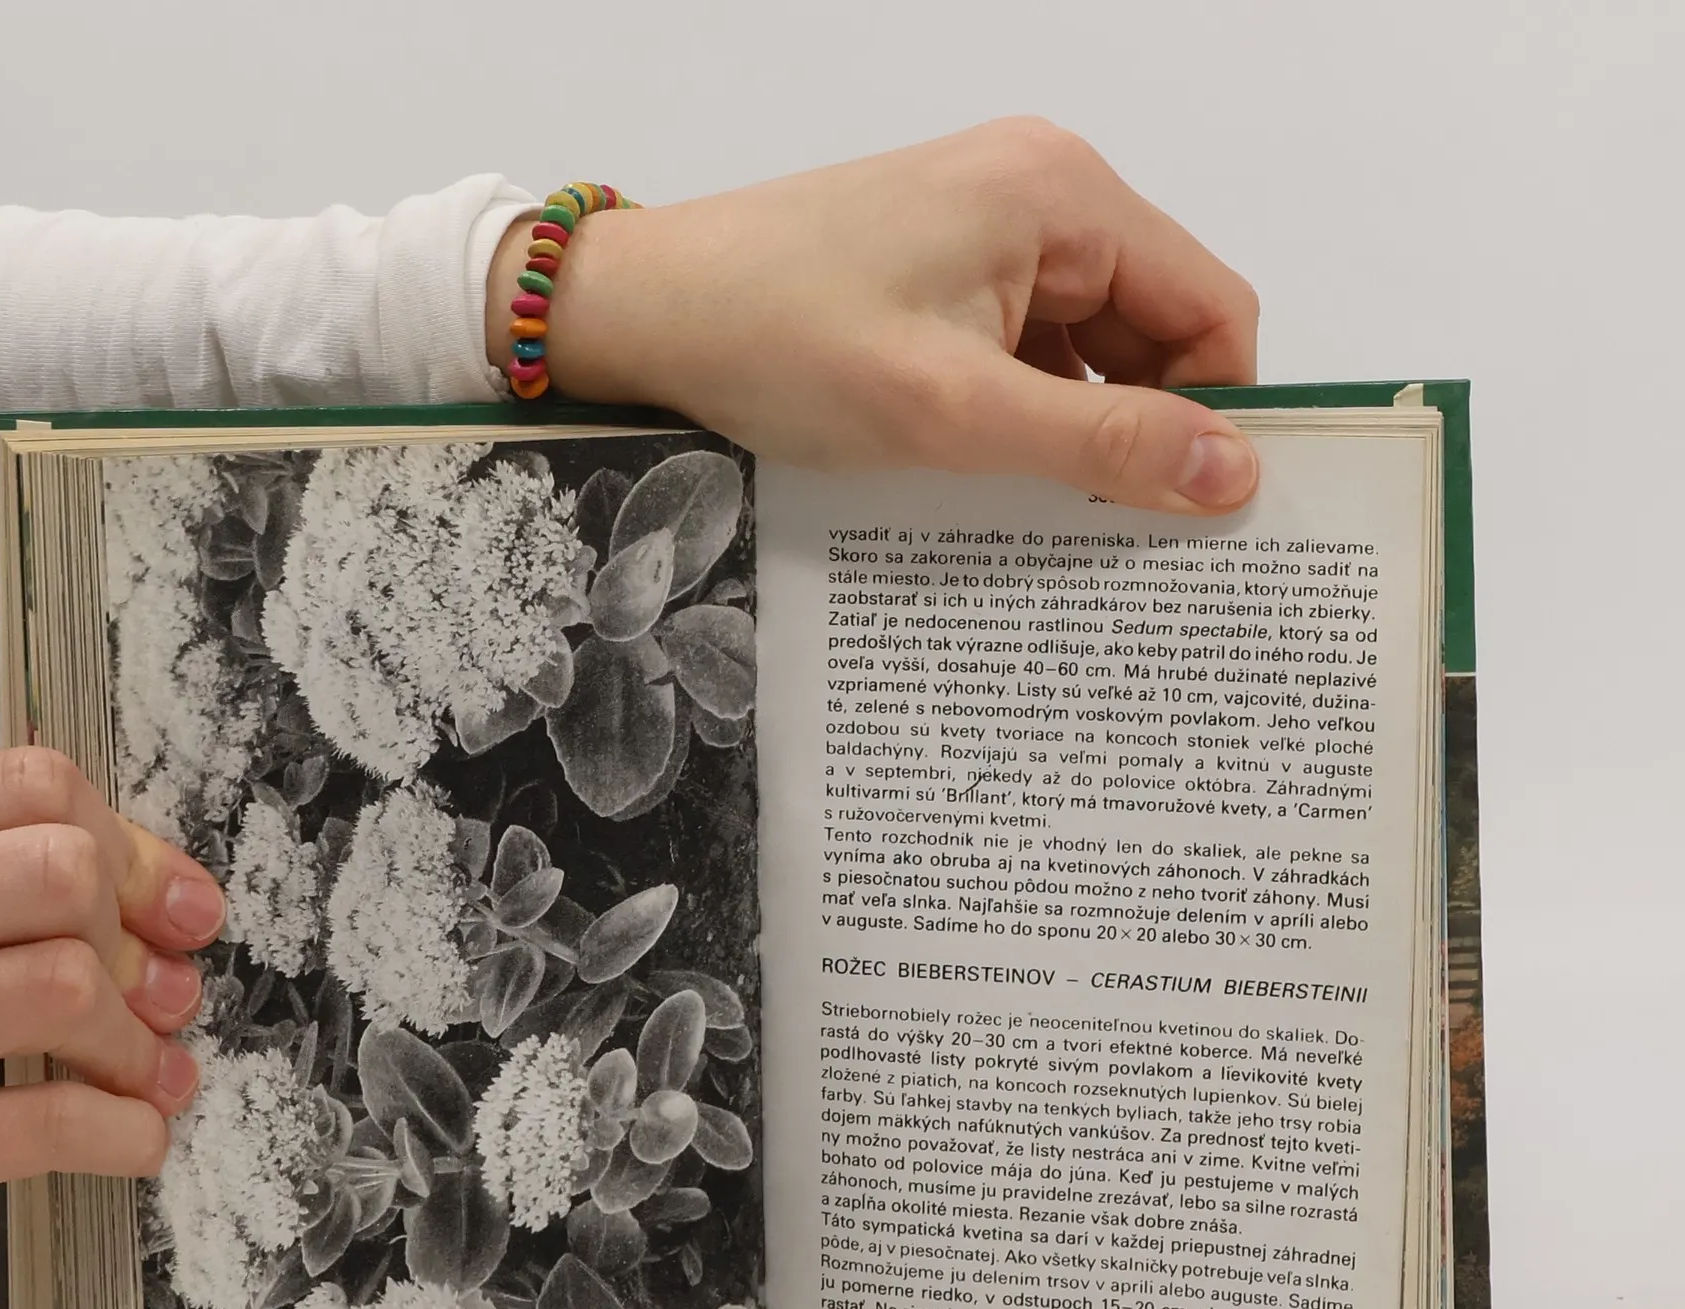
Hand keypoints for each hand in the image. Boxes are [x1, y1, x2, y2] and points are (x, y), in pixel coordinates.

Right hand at [0, 747, 224, 1299]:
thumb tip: (157, 896)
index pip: (24, 786)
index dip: (131, 844)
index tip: (172, 906)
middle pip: (56, 874)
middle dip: (136, 937)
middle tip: (162, 993)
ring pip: (60, 989)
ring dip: (140, 1043)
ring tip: (151, 1074)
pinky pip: (43, 1123)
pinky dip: (124, 1131)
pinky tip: (135, 1138)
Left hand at [494, 119, 1260, 513]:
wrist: (640, 317)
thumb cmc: (781, 343)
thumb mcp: (955, 410)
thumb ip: (1102, 443)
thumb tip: (1236, 475)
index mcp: (1064, 196)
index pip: (1211, 307)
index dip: (1221, 412)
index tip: (1204, 517)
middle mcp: (1040, 197)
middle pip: (1154, 332)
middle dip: (1145, 431)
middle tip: (1127, 544)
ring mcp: (986, 237)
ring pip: (1087, 354)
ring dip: (1079, 436)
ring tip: (1053, 523)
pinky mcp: (941, 277)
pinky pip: (1024, 356)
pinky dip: (1024, 421)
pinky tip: (997, 485)